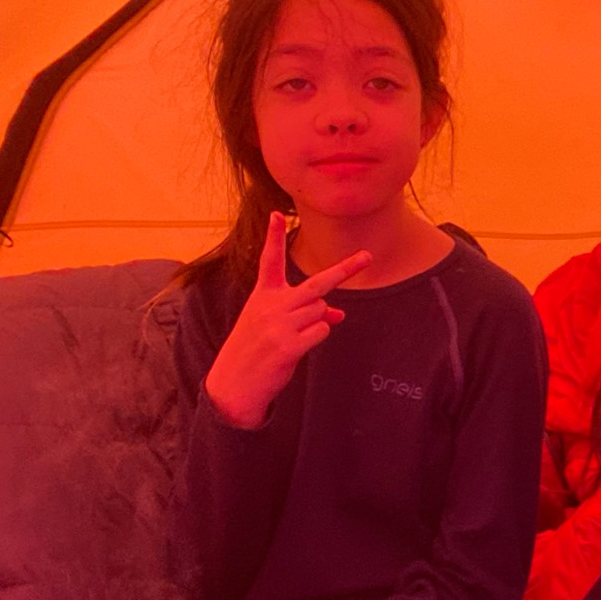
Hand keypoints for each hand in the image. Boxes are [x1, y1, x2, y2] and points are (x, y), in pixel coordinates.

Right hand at [202, 214, 370, 427]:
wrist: (233, 385)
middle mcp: (271, 305)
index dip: (273, 237)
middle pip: (317, 284)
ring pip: (322, 311)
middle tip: (367, 257)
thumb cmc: (255, 349)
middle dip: (345, 270)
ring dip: (318, 321)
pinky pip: (321, 331)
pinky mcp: (288, 346)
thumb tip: (339, 314)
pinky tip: (297, 347)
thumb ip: (302, 313)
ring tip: (293, 336)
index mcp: (263, 295)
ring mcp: (279, 325)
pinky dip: (318, 336)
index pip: (268, 261)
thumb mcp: (273, 324)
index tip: (277, 214)